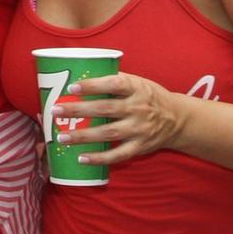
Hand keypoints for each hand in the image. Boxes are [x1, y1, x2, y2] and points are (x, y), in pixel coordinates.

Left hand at [60, 71, 185, 166]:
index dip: (93, 85)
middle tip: (55, 111)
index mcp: (136, 88)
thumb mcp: (137, 82)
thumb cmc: (148, 97)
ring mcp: (139, 129)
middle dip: (78, 111)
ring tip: (62, 137)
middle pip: (105, 109)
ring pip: (108, 133)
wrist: (178, 119)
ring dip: (83, 136)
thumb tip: (79, 74)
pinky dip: (99, 158)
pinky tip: (81, 158)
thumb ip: (113, 80)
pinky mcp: (140, 146)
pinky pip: (118, 155)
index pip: (113, 84)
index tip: (72, 87)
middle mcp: (138, 108)